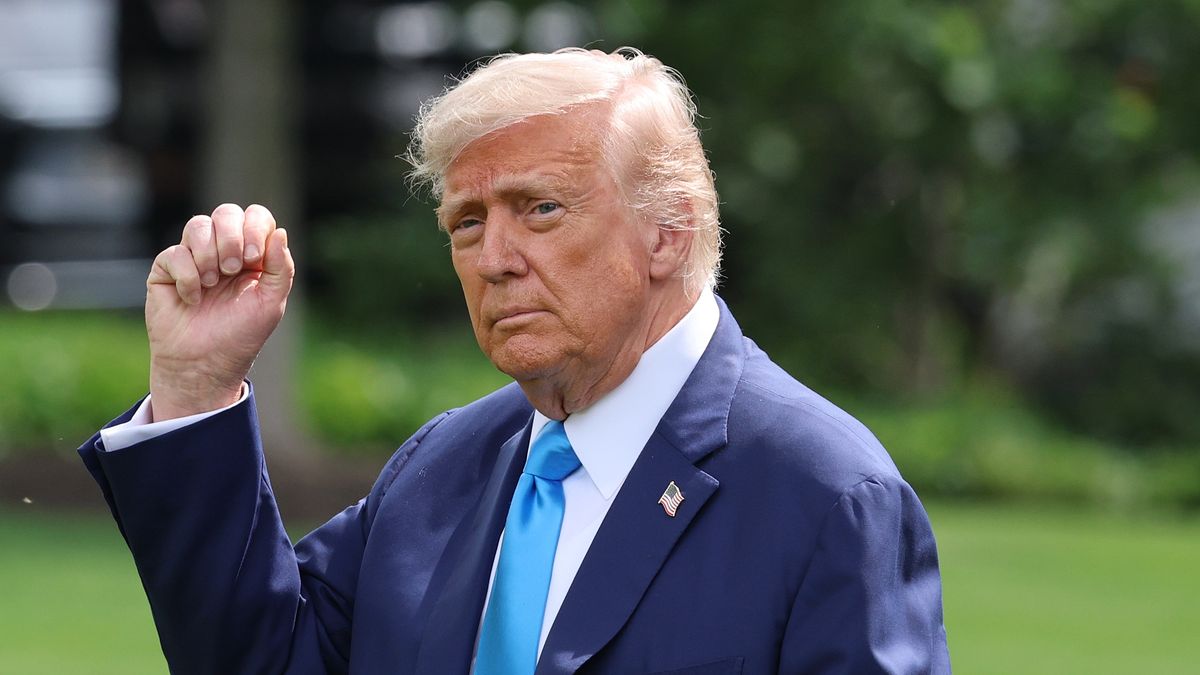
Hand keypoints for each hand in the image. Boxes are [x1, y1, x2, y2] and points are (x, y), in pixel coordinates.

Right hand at [145, 203, 294, 420]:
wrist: (205, 363)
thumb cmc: (240, 334)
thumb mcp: (272, 302)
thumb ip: (281, 267)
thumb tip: (280, 231)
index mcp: (252, 254)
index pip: (255, 216)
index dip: (254, 228)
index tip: (253, 259)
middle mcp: (223, 250)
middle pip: (225, 213)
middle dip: (231, 238)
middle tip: (232, 270)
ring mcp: (193, 257)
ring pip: (198, 225)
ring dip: (208, 255)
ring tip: (213, 283)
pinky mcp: (166, 269)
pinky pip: (175, 253)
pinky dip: (187, 276)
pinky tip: (193, 298)